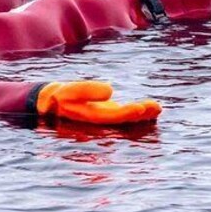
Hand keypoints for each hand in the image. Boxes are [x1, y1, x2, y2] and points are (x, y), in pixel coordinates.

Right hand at [37, 81, 161, 124]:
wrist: (53, 103)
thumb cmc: (60, 96)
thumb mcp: (68, 91)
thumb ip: (88, 90)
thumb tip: (111, 91)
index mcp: (89, 117)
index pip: (110, 117)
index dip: (126, 114)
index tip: (140, 107)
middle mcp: (100, 121)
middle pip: (123, 121)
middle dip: (140, 114)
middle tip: (156, 107)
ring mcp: (105, 118)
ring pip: (127, 119)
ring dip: (143, 114)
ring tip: (157, 107)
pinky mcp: (108, 114)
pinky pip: (126, 115)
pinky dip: (138, 112)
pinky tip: (150, 109)